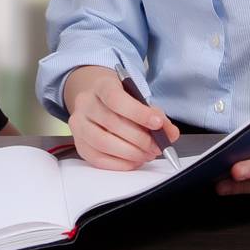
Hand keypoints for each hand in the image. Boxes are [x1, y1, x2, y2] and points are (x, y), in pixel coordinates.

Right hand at [63, 65, 179, 170]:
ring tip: (147, 154)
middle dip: (140, 138)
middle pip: (111, 123)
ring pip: (103, 142)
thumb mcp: (139, 99)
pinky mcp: (79, 145)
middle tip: (157, 146)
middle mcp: (85, 103)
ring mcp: (78, 125)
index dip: (138, 113)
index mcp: (101, 85)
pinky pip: (98, 159)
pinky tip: (134, 160)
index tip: (158, 124)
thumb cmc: (121, 101)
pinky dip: (120, 163)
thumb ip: (156, 115)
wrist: (97, 102)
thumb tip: (170, 134)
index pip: (116, 98)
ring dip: (131, 153)